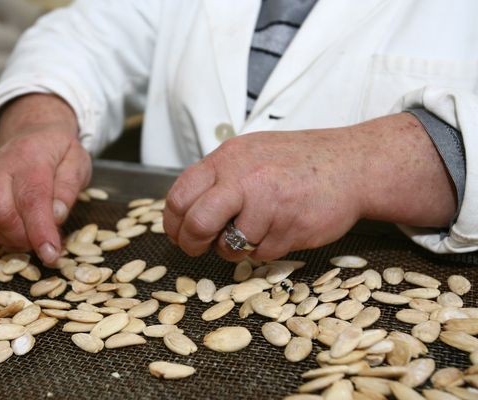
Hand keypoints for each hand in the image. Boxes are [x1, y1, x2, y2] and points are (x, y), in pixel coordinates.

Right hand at [0, 94, 91, 263]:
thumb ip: (68, 188)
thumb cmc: (59, 150)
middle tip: (45, 244)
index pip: (32, 199)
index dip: (40, 231)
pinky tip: (18, 232)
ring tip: (33, 238)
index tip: (51, 254)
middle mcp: (2, 165)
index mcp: (32, 157)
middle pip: (2, 212)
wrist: (32, 130)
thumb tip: (57, 216)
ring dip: (11, 239)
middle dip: (24, 238)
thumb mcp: (77, 162)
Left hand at [163, 113, 455, 260]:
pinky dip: (266, 249)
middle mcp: (245, 179)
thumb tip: (186, 209)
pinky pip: (263, 254)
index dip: (173, 222)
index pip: (180, 195)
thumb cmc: (299, 161)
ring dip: (236, 247)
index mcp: (228, 158)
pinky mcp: (291, 229)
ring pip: (230, 245)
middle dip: (192, 243)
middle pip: (197, 223)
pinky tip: (281, 228)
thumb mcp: (251, 153)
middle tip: (198, 247)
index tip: (178, 233)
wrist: (351, 164)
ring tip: (255, 230)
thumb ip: (219, 177)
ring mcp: (269, 205)